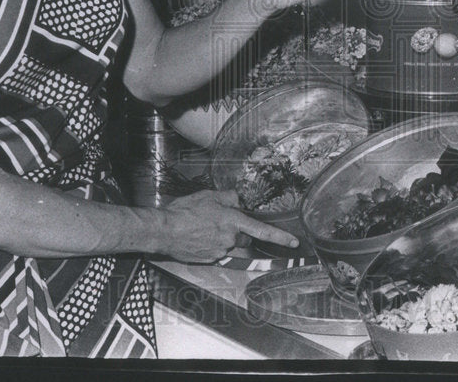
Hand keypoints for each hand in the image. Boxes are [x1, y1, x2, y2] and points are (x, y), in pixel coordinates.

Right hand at [157, 189, 298, 262]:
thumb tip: (238, 200)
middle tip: (221, 223)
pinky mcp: (210, 260)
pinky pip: (218, 253)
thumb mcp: (208, 196)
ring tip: (206, 230)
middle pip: (245, 239)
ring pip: (231, 246)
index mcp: (232, 221)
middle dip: (239, 233)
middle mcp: (229, 238)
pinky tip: (199, 237)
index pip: (262, 231)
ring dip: (225, 239)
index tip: (294, 242)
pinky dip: (213, 246)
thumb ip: (228, 197)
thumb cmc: (183, 212)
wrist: (164, 230)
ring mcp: (220, 251)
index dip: (280, 237)